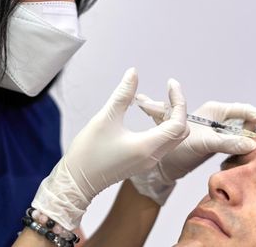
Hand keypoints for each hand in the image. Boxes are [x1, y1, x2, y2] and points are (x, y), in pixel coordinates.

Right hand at [32, 68, 188, 229]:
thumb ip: (123, 94)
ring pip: (171, 136)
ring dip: (165, 116)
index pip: (178, 123)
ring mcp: (149, 161)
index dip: (178, 100)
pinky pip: (162, 141)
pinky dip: (158, 125)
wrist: (76, 182)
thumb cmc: (88, 154)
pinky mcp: (143, 161)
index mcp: (147, 147)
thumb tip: (133, 73)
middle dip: (174, 108)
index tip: (171, 84)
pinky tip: (143, 113)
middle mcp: (153, 156)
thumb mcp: (105, 118)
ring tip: (146, 102)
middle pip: (179, 130)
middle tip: (161, 92)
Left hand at [130, 97, 255, 204]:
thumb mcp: (203, 144)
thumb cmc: (177, 149)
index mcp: (214, 110)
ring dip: (255, 134)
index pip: (245, 110)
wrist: (162, 165)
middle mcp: (217, 117)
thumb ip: (227, 142)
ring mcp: (217, 129)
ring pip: (243, 130)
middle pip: (247, 118)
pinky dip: (247, 143)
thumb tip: (253, 143)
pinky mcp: (217, 141)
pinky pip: (237, 140)